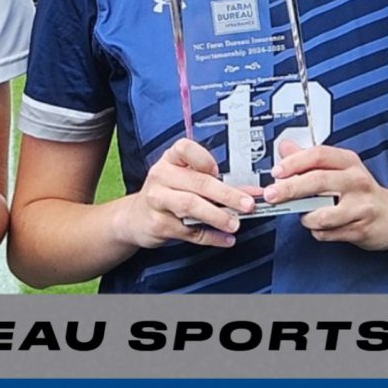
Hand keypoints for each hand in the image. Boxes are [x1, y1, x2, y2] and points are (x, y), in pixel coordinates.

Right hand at [111, 139, 257, 249]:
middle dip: (227, 194)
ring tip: (235, 223)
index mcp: (170, 160)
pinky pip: (189, 231)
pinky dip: (210, 236)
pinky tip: (225, 239)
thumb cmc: (167, 194)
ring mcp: (157, 200)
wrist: (136, 218)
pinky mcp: (158, 224)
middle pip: (197, 183)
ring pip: (191, 206)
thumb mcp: (185, 181)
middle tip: (247, 205)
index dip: (204, 159)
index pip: (185, 148)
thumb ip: (217, 184)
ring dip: (218, 216)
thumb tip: (251, 192)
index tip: (220, 171)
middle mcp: (161, 176)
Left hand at [266, 141, 387, 250]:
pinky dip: (318, 232)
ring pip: (321, 214)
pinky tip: (324, 228)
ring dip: (306, 218)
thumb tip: (285, 147)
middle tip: (271, 196)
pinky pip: (328, 233)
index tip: (276, 172)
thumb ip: (310, 160)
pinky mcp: (361, 229)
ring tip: (307, 216)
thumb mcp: (340, 169)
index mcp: (348, 162)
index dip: (294, 162)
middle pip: (317, 181)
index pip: (318, 155)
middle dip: (289, 189)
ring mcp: (361, 206)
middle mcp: (356, 181)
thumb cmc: (362, 192)